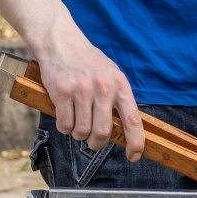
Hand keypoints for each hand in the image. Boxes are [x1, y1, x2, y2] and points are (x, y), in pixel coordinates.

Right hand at [35, 20, 144, 159]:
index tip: (133, 156)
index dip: (135, 143)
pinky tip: (64, 117)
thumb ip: (117, 98)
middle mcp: (103, 88)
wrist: (61, 41)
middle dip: (96, 143)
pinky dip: (64, 127)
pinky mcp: (62, 92)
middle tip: (92, 141)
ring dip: (77, 134)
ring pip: (81, 131)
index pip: (133, 120)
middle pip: (103, 132)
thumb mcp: (110, 73)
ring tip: (75, 124)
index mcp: (119, 84)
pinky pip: (64, 124)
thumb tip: (124, 129)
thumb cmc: (87, 61)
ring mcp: (82, 90)